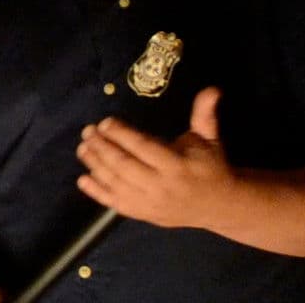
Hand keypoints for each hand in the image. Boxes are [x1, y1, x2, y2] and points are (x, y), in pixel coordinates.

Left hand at [76, 86, 233, 228]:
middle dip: (102, 147)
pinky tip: (83, 179)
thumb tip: (212, 89)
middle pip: (124, 165)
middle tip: (87, 132)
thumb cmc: (210, 166)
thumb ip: (205, 114)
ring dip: (95, 165)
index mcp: (177, 165)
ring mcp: (151, 203)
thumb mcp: (210, 139)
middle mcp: (162, 186)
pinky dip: (97, 192)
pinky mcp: (144, 214)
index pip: (142, 147)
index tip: (104, 122)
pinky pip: (116, 203)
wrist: (221, 207)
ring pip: (116, 183)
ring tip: (83, 148)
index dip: (121, 134)